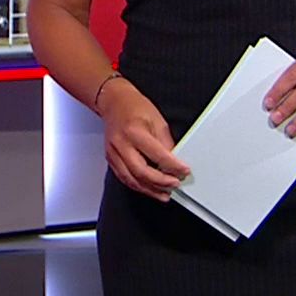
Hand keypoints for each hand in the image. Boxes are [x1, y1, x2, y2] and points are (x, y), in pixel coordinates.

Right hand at [98, 79, 190, 202]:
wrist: (113, 102)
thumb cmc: (134, 107)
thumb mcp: (157, 120)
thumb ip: (166, 142)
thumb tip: (174, 162)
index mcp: (134, 132)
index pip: (157, 155)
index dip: (173, 166)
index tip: (184, 171)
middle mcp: (121, 144)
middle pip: (141, 172)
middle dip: (161, 182)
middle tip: (175, 184)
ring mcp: (113, 153)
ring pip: (131, 179)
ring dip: (149, 189)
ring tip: (164, 193)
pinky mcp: (110, 159)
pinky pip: (124, 178)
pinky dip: (138, 186)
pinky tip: (149, 188)